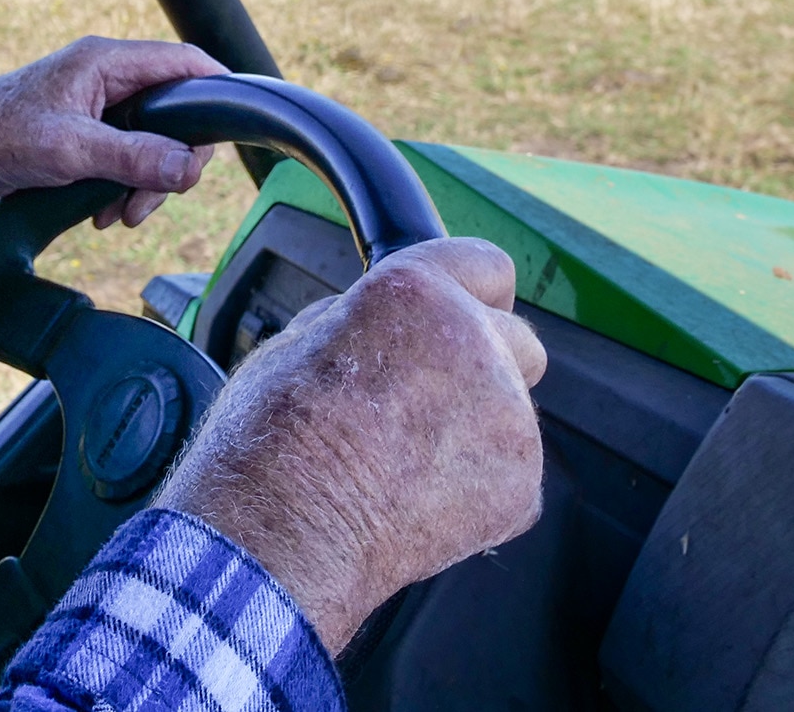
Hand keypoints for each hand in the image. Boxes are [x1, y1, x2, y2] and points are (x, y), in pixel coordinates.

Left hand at [0, 36, 225, 229]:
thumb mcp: (70, 150)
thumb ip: (133, 157)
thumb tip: (189, 168)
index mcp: (105, 61)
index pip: (185, 63)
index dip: (217, 91)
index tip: (233, 128)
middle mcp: (106, 76)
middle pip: (174, 113)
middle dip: (170, 163)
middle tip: (148, 203)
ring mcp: (95, 103)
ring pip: (151, 141)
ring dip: (144, 182)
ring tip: (118, 215)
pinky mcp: (84, 129)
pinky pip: (125, 155)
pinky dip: (122, 185)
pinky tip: (102, 212)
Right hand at [155, 238, 546, 653]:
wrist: (284, 530)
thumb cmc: (272, 439)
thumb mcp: (297, 342)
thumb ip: (362, 321)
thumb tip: (382, 327)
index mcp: (415, 291)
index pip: (485, 263)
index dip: (466, 291)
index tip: (459, 312)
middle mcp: (475, 341)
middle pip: (518, 340)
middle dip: (483, 362)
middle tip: (422, 398)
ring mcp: (508, 418)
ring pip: (510, 412)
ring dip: (473, 427)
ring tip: (403, 458)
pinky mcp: (522, 486)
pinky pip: (509, 473)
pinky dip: (473, 485)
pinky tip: (416, 496)